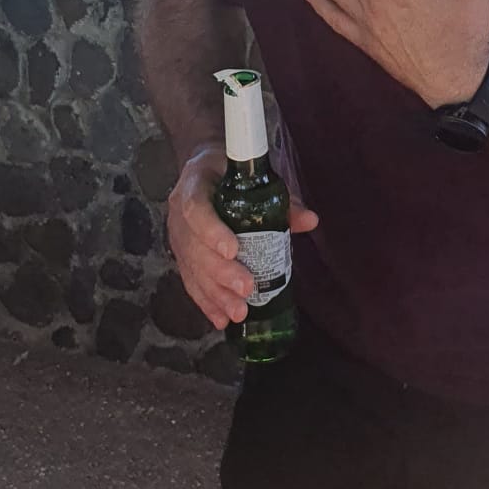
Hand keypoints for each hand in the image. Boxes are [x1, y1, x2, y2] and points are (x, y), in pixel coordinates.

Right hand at [166, 147, 317, 329]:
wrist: (205, 169)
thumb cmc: (232, 171)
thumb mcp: (254, 176)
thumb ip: (280, 199)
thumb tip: (310, 220)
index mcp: (194, 184)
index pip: (196, 208)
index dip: (211, 232)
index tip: (233, 250)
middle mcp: (179, 212)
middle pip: (195, 247)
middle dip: (220, 273)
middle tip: (245, 289)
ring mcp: (177, 235)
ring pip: (191, 269)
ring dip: (214, 294)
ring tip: (238, 312)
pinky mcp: (180, 255)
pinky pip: (190, 281)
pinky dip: (205, 301)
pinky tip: (220, 319)